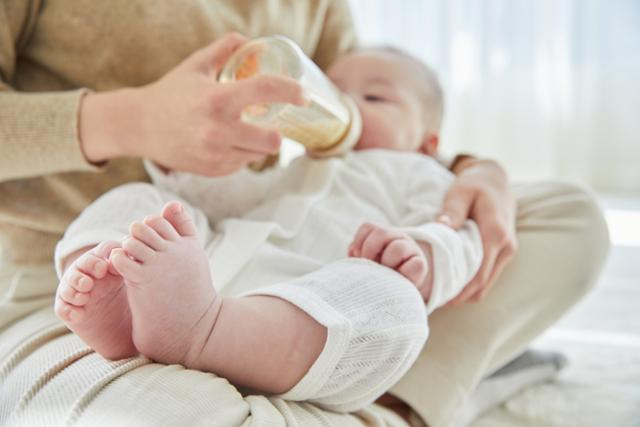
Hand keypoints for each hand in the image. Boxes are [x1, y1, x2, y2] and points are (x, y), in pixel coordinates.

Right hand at [79, 32, 306, 175]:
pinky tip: (227, 143)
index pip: (265, 90)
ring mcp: (215, 155)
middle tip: (272, 123)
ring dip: (259, 144)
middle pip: (272, 140)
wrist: (140, 127)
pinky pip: (242, 164)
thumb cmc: (171, 93)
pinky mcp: (213, 171)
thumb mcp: (196, 65)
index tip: (304, 95)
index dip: (290, 91)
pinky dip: (242, 154)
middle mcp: (218, 131)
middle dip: (277, 133)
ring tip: (244, 131)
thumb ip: (226, 49)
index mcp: (217, 99)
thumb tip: (254, 42)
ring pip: (258, 155)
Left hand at [349, 223, 430, 296]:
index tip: (357, 255)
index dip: (359, 240)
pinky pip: (415, 265)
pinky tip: (398, 280)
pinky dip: (403, 273)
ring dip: (387, 262)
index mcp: (382, 235)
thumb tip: (352, 250)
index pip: (368, 227)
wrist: (401, 287)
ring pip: (397, 248)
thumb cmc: (378, 274)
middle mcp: (397, 238)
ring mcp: (410, 249)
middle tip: (369, 265)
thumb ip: (357, 256)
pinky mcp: (421, 266)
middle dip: (370, 250)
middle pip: (381, 233)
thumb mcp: (366, 262)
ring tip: (385, 273)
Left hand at [439, 158, 516, 304]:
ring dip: (464, 293)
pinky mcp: (503, 253)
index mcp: (495, 234)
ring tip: (437, 293)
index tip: (437, 298)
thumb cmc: (475, 185)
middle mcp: (506, 247)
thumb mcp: (461, 191)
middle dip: (458, 297)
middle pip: (482, 285)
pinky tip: (449, 282)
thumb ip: (453, 209)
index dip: (458, 292)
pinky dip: (470, 284)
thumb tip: (442, 226)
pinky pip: (487, 276)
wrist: (496, 180)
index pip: (479, 275)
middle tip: (431, 301)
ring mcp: (507, 251)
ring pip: (485, 285)